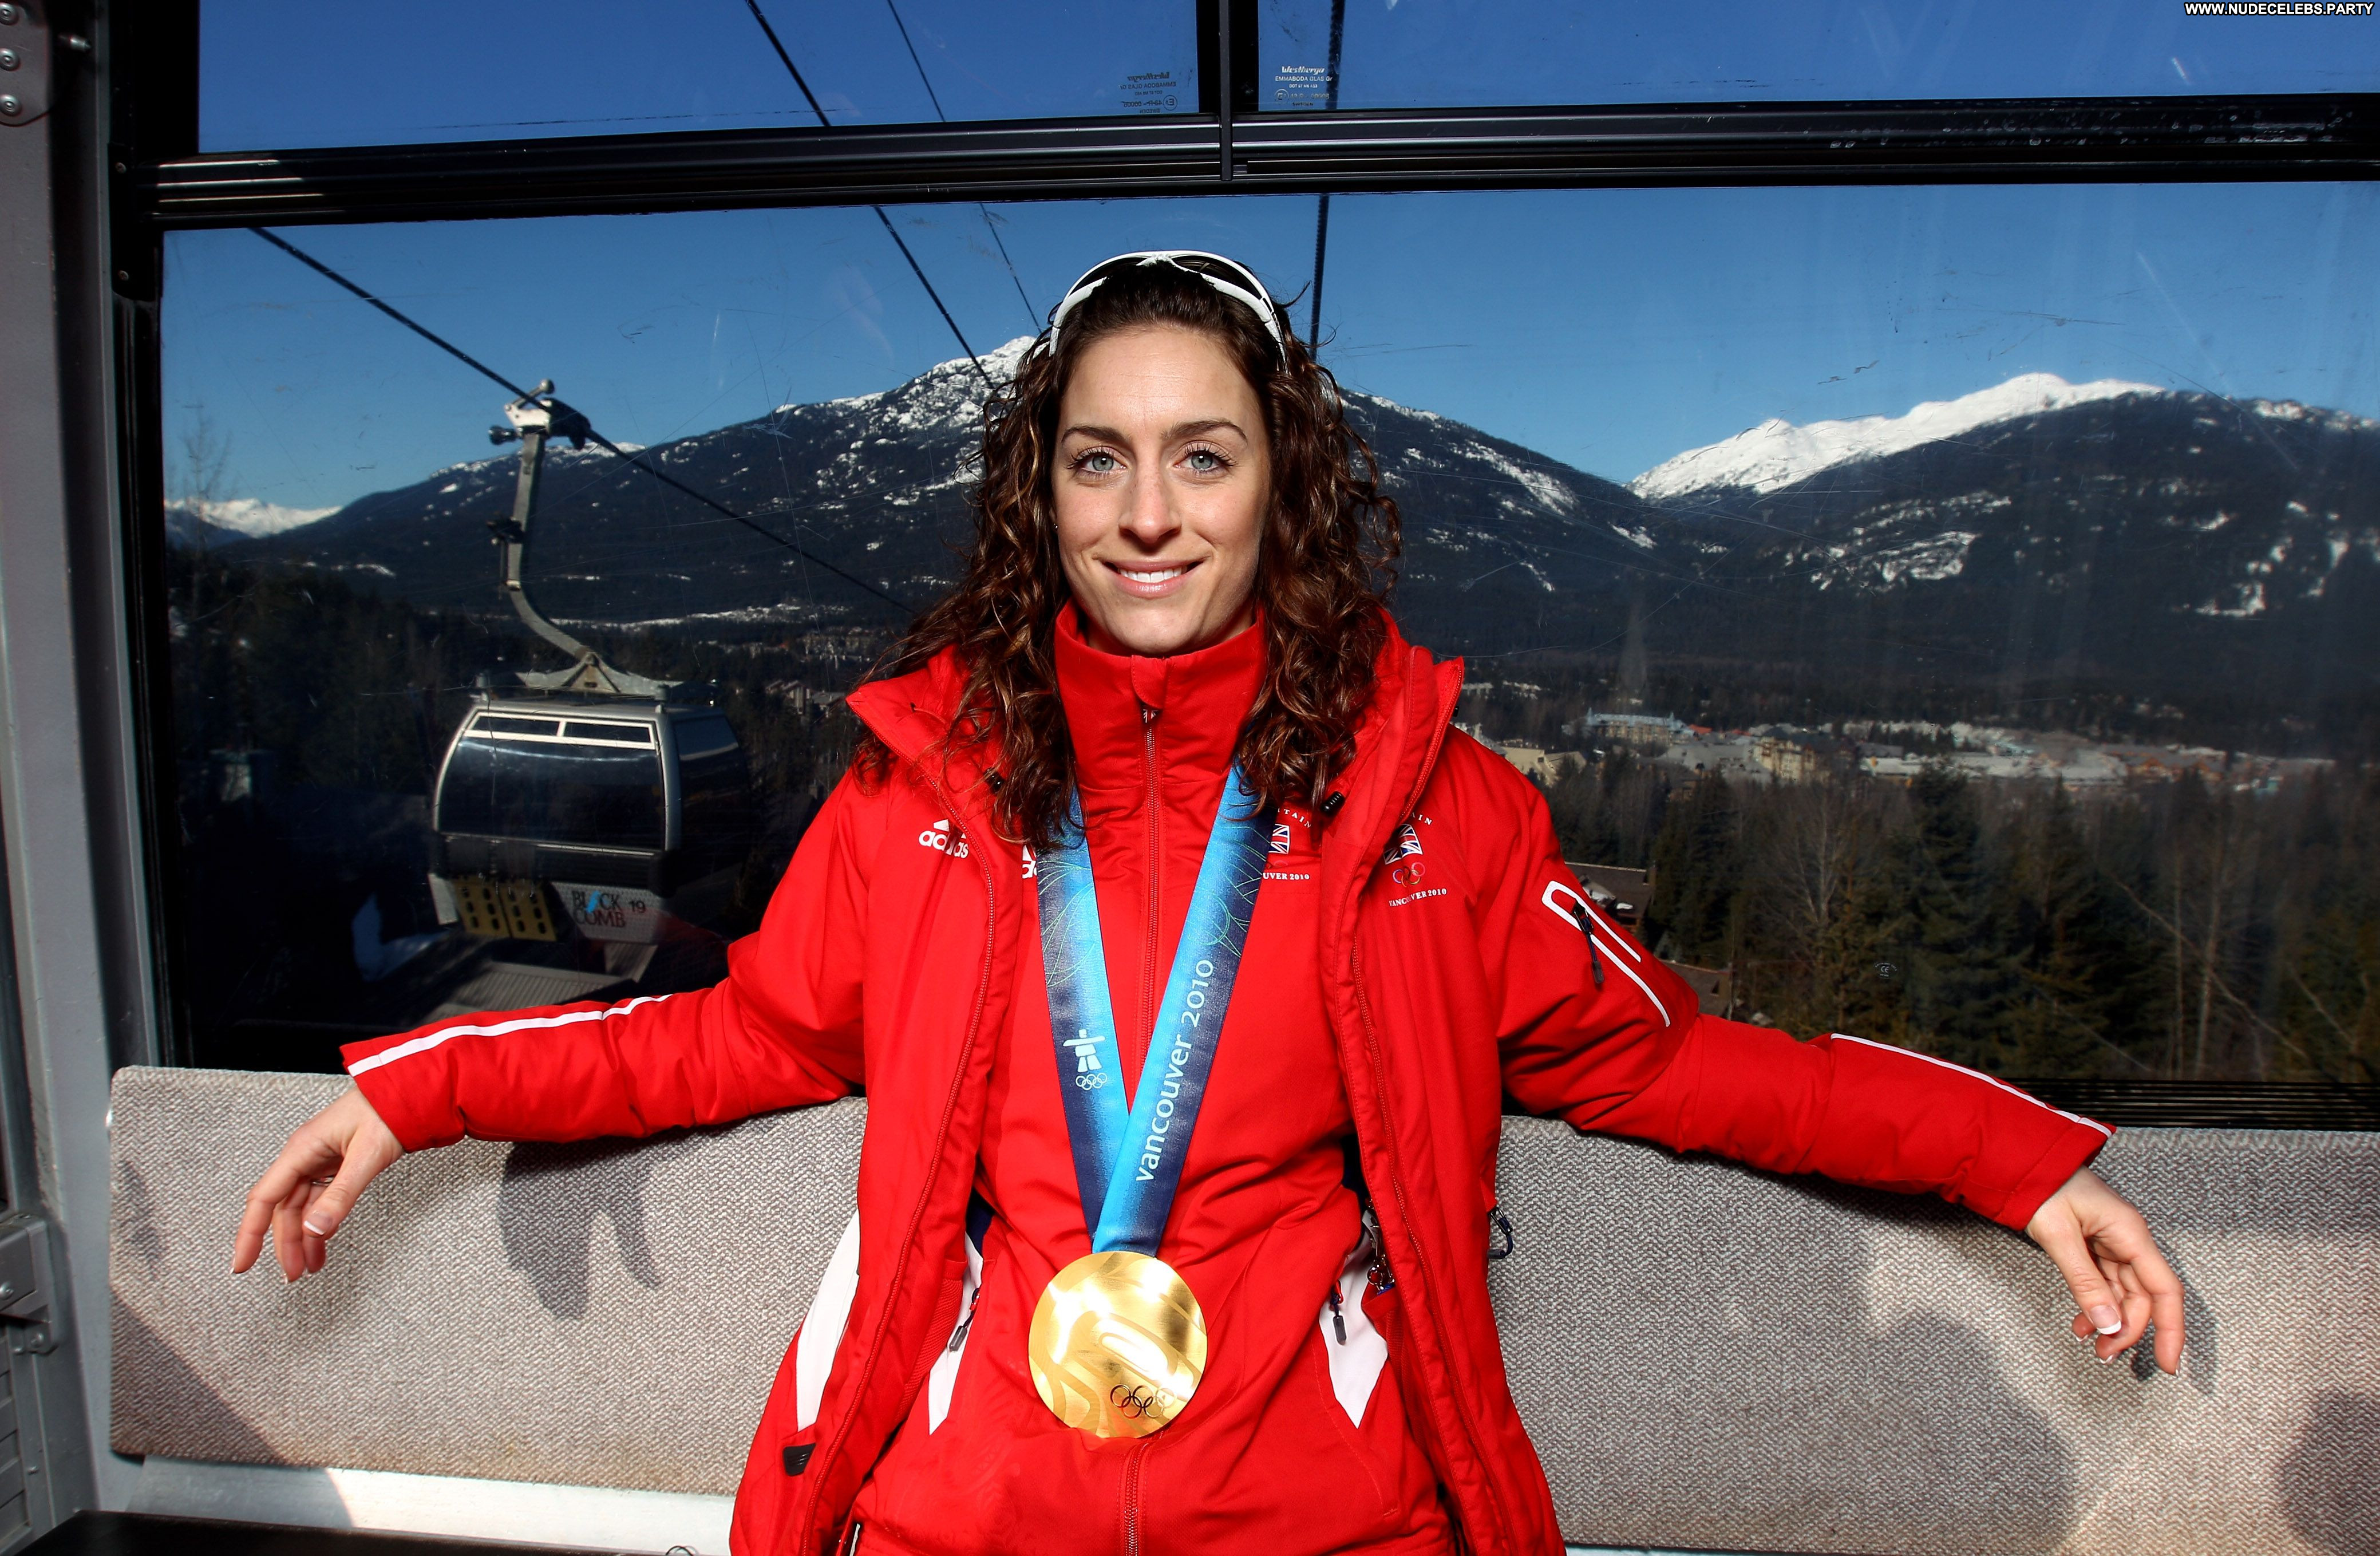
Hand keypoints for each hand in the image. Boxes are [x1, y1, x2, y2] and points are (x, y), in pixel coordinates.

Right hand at [232, 1086, 404, 1281]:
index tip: (241, 1264)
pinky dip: (320, 1222)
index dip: (250, 1234)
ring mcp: (318, 1160)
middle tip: (292, 1275)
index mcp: (302, 1149)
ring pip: (301, 1207)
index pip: (264, 1198)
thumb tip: (316, 1229)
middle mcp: (304, 1155)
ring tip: (310, 1267)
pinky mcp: (334, 1164)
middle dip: (285, 1244)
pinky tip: (323, 1241)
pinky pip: (319, 1199)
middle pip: (283, 1208)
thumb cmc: (388, 1111)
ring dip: (304, 1237)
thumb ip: (343, 1194)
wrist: (409, 1092)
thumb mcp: (367, 1156)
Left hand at [2024, 1166, 2184, 1372]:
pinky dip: (2096, 1304)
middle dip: (2128, 1329)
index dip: (2171, 1330)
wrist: (2021, 1162)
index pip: (2165, 1290)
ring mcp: (2113, 1242)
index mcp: (2130, 1232)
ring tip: (2091, 1341)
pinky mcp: (2096, 1245)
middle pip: (2143, 1296)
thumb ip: (2084, 1282)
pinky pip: (2105, 1282)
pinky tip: (2083, 1320)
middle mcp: (2128, 1238)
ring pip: (2123, 1293)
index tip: (2168, 1363)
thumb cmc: (2042, 1185)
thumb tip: (2108, 1322)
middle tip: (2106, 1353)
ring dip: (2110, 1320)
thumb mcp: (2060, 1236)